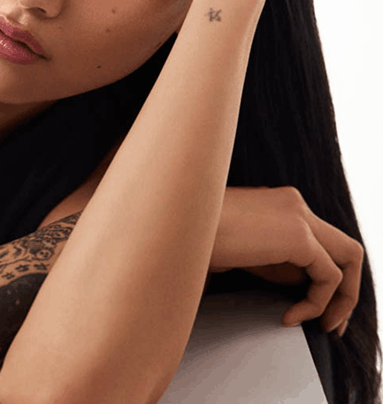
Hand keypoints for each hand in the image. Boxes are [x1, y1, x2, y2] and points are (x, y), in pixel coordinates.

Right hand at [209, 186, 363, 332]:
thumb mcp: (243, 250)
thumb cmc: (197, 239)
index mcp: (280, 203)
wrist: (177, 226)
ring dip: (341, 299)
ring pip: (349, 259)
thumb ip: (274, 259)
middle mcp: (294, 203)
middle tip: (330, 323)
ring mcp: (299, 215)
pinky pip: (330, 278)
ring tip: (320, 325)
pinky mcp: (298, 235)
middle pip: (343, 247)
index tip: (308, 308)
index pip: (320, 241)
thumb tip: (298, 286)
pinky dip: (317, 304)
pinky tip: (290, 316)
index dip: (321, 279)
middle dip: (344, 290)